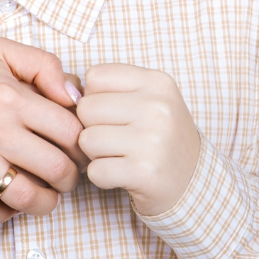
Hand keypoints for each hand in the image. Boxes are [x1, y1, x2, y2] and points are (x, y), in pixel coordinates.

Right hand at [0, 38, 84, 222]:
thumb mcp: (2, 53)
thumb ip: (45, 65)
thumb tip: (75, 98)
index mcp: (8, 96)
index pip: (70, 132)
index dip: (82, 146)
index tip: (78, 151)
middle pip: (56, 168)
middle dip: (70, 178)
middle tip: (66, 176)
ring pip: (27, 198)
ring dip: (46, 202)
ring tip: (46, 195)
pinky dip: (8, 212)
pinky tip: (11, 199)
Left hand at [77, 64, 200, 216]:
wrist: (193, 182)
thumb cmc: (160, 136)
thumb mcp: (148, 100)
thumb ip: (108, 90)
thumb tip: (66, 91)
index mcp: (157, 82)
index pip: (95, 76)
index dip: (95, 97)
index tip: (114, 113)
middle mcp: (158, 107)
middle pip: (86, 108)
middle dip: (92, 127)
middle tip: (116, 138)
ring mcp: (153, 140)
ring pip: (86, 140)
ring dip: (96, 154)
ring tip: (120, 155)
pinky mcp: (145, 172)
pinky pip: (95, 171)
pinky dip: (102, 176)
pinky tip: (123, 174)